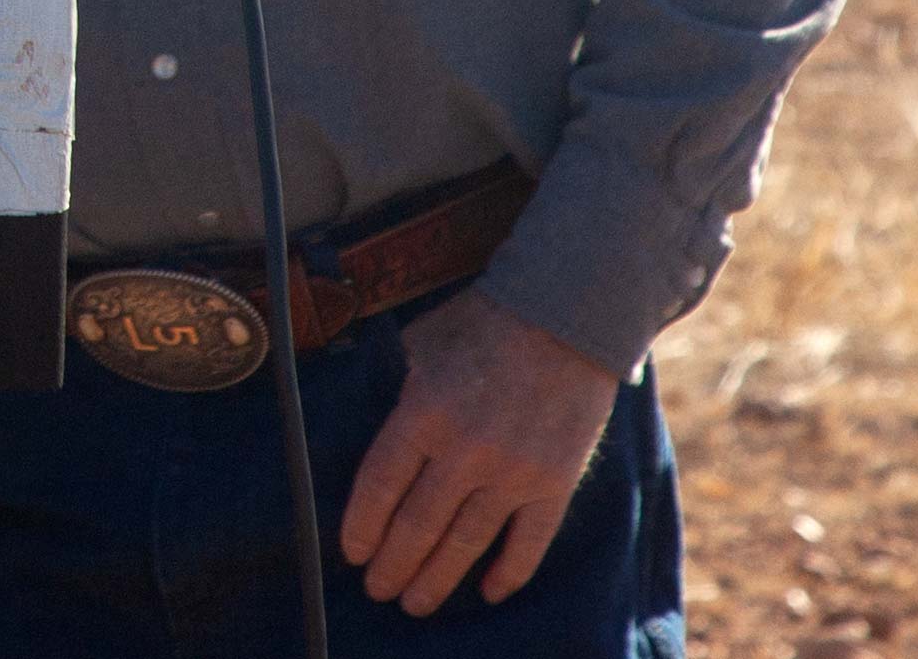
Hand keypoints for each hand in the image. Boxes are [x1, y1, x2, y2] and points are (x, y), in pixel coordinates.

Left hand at [338, 290, 619, 615]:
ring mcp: (515, 471)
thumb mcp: (421, 344)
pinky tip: (489, 593)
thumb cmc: (483, 323)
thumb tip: (367, 426)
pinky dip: (509, 572)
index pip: (380, 485)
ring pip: (466, 543)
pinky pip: (529, 542)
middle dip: (393, 565)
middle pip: (418, 525)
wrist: (566, 314)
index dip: (361, 526)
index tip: (351, 553)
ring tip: (416, 603)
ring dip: (437, 579)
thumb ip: (397, 390)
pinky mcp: (556, 482)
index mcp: (424, 411)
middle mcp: (466, 450)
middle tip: (377, 590)